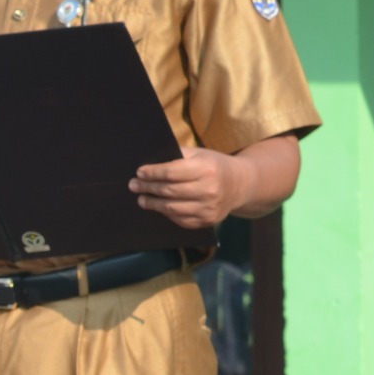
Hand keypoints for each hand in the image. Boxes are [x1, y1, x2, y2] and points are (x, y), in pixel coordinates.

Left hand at [130, 147, 249, 228]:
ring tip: (142, 199)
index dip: (152, 173)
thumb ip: (177, 156)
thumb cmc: (214, 165)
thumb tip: (150, 163)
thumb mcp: (199, 154)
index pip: (171, 172)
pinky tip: (159, 207)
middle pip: (169, 191)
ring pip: (172, 208)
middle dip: (148, 188)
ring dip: (153, 204)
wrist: (239, 184)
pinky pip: (181, 219)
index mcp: (206, 169)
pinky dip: (167, 214)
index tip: (139, 172)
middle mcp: (208, 190)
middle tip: (133, 186)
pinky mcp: (207, 221)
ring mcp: (208, 208)